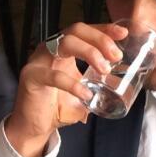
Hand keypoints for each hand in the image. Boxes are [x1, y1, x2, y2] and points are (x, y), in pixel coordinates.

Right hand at [3, 22, 126, 156]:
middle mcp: (50, 49)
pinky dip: (73, 83)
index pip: (84, 31)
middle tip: (116, 56)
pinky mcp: (31, 77)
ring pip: (65, 43)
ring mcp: (39, 60)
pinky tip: (85, 93)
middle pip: (75, 30)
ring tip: (105, 70)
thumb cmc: (58, 107)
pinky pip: (54, 75)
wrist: (35, 127)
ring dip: (90, 52)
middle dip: (99, 39)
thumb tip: (124, 82)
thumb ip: (99, 83)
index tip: (123, 34)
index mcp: (62, 49)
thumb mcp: (84, 89)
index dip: (103, 29)